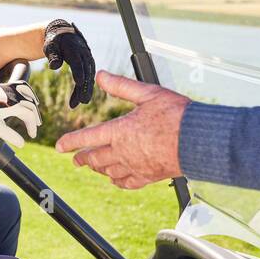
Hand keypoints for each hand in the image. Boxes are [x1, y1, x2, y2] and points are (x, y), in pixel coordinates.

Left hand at [0, 78, 40, 147]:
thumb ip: (9, 135)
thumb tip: (22, 143)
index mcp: (12, 104)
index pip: (29, 115)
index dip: (32, 125)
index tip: (32, 135)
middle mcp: (11, 94)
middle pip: (30, 103)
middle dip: (35, 115)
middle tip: (36, 125)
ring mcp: (5, 88)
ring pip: (25, 91)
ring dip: (31, 100)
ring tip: (34, 107)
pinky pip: (17, 86)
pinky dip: (24, 92)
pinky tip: (19, 98)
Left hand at [42, 20, 95, 107]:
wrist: (64, 34)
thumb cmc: (54, 41)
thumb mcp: (50, 46)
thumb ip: (52, 55)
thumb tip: (53, 66)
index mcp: (74, 49)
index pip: (77, 62)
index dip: (78, 72)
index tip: (79, 83)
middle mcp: (84, 55)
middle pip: (86, 72)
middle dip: (84, 87)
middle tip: (82, 101)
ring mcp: (88, 60)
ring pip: (89, 76)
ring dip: (86, 90)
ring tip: (81, 102)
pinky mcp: (88, 65)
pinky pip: (89, 77)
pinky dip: (86, 88)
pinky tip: (82, 98)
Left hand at [55, 71, 188, 188]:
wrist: (199, 140)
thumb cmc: (176, 115)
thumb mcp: (147, 93)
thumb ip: (121, 86)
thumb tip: (100, 75)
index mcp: (120, 131)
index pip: (87, 138)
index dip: (71, 142)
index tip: (60, 146)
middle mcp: (123, 152)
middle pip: (95, 158)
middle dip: (83, 158)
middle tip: (76, 159)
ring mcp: (135, 166)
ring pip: (108, 171)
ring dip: (98, 168)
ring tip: (94, 166)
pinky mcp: (149, 176)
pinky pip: (127, 183)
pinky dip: (117, 181)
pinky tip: (115, 179)